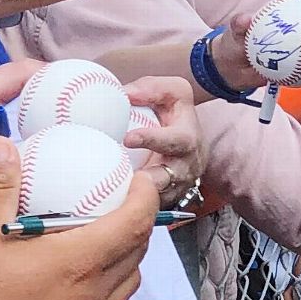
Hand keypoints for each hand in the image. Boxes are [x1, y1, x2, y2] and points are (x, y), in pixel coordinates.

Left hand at [122, 77, 206, 206]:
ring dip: (134, 201)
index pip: (174, 139)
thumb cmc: (176, 116)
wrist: (190, 144)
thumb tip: (123, 93)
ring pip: (155, 200)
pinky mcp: (163, 201)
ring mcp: (174, 188)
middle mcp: (183, 168)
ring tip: (112, 202)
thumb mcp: (173, 93)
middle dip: (146, 184)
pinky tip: (110, 207)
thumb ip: (151, 89)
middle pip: (166, 180)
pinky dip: (129, 209)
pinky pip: (145, 210)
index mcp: (186, 139)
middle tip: (125, 180)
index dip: (152, 139)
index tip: (128, 138)